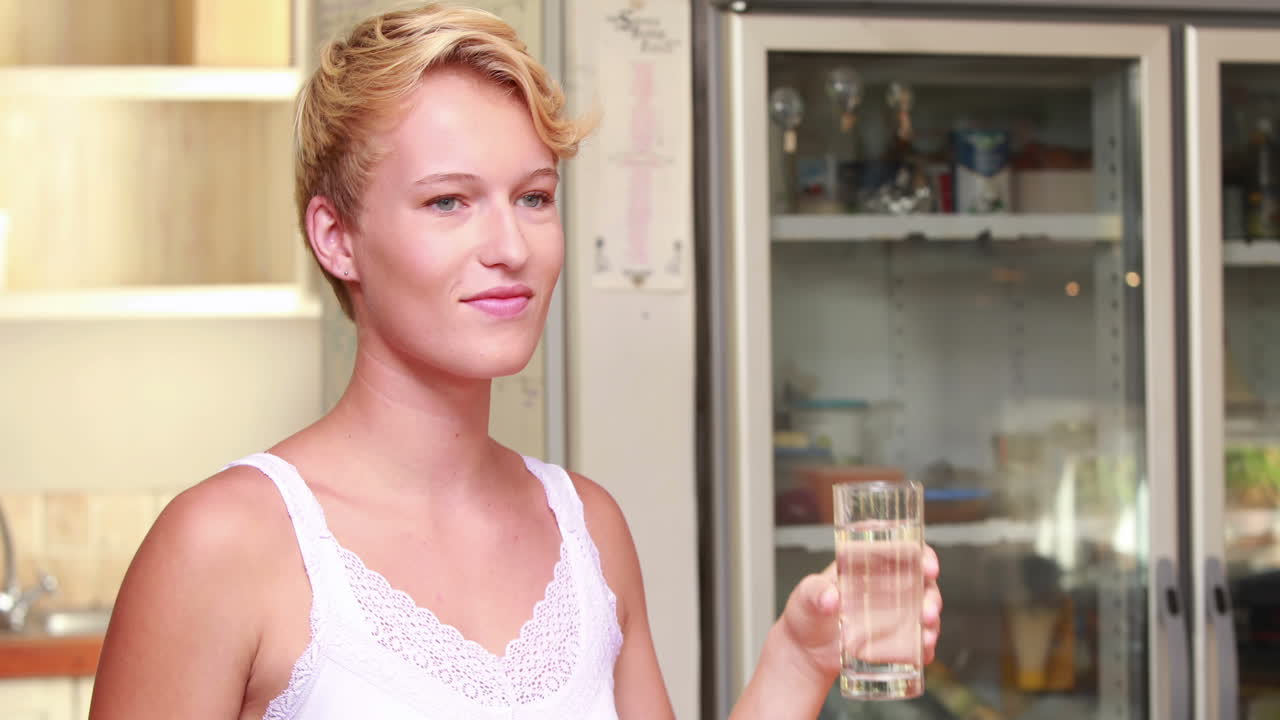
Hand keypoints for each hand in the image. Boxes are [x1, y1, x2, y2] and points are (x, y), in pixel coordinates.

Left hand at [779, 544, 941, 680]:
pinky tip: (923, 653)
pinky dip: (925, 647)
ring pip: (925, 612)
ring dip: (932, 623)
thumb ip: (813, 591)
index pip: (903, 551)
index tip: (928, 566)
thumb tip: (830, 597)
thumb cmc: (806, 614)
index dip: (922, 555)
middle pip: (922, 583)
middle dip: (931, 596)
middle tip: (927, 611)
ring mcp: (894, 615)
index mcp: (869, 566)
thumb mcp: (804, 596)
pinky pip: (918, 642)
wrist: (805, 652)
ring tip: (926, 636)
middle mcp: (888, 588)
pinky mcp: (895, 640)